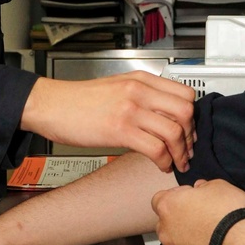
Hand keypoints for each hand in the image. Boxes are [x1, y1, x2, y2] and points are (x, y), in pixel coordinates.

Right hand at [21, 72, 196, 172]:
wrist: (51, 105)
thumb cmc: (79, 100)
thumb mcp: (117, 87)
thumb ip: (142, 96)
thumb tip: (163, 116)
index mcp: (141, 79)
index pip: (185, 94)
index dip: (193, 116)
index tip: (189, 130)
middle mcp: (139, 91)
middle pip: (185, 111)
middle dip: (190, 136)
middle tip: (187, 149)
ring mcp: (130, 109)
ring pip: (174, 131)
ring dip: (180, 152)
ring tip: (177, 162)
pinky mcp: (120, 129)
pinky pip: (155, 148)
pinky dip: (164, 161)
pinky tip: (160, 165)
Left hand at [151, 177, 244, 244]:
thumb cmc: (228, 214)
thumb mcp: (220, 186)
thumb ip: (204, 185)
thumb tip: (201, 188)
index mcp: (168, 205)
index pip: (160, 198)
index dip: (177, 196)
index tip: (191, 197)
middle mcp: (166, 229)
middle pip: (166, 221)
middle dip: (180, 218)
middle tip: (201, 215)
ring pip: (176, 241)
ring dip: (188, 237)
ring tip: (209, 234)